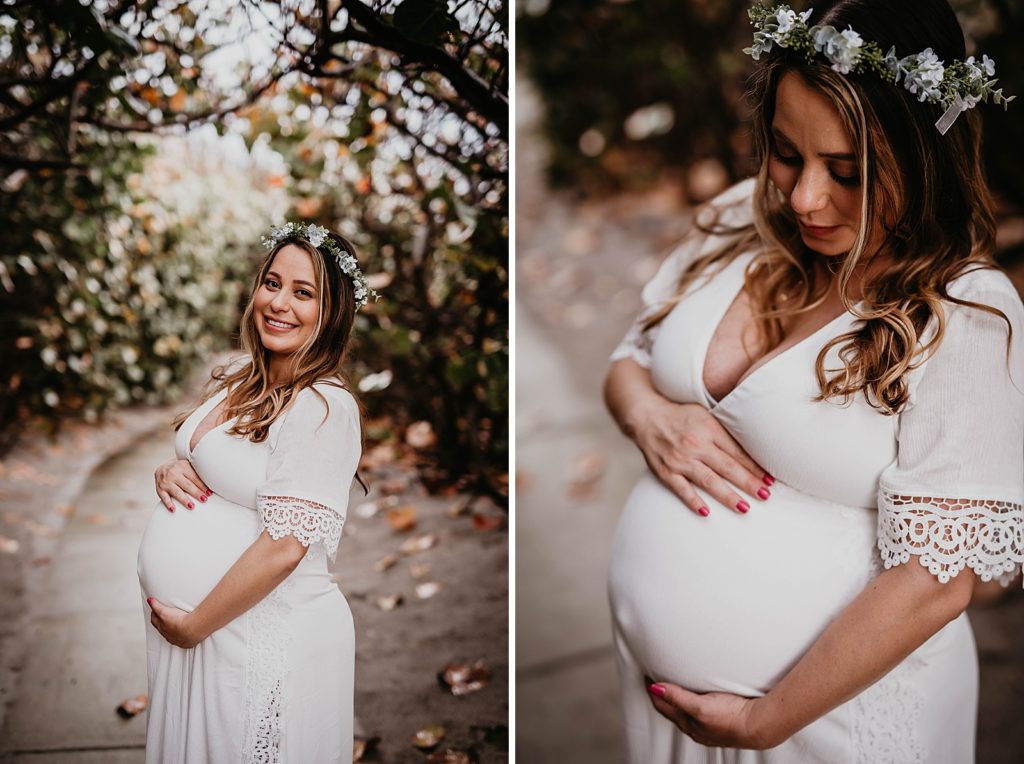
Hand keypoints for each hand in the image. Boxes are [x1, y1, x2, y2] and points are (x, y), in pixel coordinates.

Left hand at [147, 597, 203, 647]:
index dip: (154, 614)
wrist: (191, 629)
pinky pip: (182, 641)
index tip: (156, 609)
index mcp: (161, 627)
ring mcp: (176, 640)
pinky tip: (186, 634)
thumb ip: (156, 605)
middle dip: (162, 622)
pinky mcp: (186, 643)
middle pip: (162, 628)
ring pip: (171, 635)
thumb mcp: (164, 611)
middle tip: (164, 616)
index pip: (154, 620)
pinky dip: (182, 637)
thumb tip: (149, 600)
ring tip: (176, 625)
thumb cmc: (178, 621)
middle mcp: (167, 635)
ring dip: (172, 631)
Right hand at [154, 459, 212, 511]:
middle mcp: (173, 473)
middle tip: (204, 500)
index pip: (194, 478)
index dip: (202, 486)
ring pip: (176, 492)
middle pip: (187, 485)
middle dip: (196, 493)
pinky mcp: (159, 489)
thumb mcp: (187, 467)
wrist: (162, 468)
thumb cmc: (180, 469)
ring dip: (184, 500)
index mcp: (183, 466)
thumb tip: (212, 483)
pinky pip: (164, 497)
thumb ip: (196, 473)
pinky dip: (168, 504)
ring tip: (192, 506)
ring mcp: (166, 481)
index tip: (209, 493)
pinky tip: (173, 509)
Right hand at [630, 397, 771, 515]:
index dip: (755, 467)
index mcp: (709, 429)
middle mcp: (695, 444)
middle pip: (727, 467)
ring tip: (744, 507)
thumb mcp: (705, 415)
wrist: (646, 417)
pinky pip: (681, 489)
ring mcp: (680, 459)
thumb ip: (724, 431)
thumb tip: (752, 448)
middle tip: (765, 496)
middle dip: (748, 482)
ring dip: (727, 495)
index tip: (769, 480)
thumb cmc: (680, 416)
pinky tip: (706, 512)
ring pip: (708, 481)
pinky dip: (693, 501)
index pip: (737, 452)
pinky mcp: (665, 471)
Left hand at [647, 680, 776, 749]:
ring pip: (685, 710)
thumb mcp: (699, 706)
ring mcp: (708, 724)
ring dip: (677, 698)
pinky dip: (693, 701)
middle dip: (662, 695)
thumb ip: (676, 697)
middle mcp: (696, 726)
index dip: (653, 690)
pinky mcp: (720, 719)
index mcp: (688, 723)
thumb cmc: (731, 718)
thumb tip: (655, 689)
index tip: (647, 676)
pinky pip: (699, 709)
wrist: (759, 725)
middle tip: (656, 678)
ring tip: (674, 685)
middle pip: (672, 709)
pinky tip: (700, 696)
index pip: (662, 705)